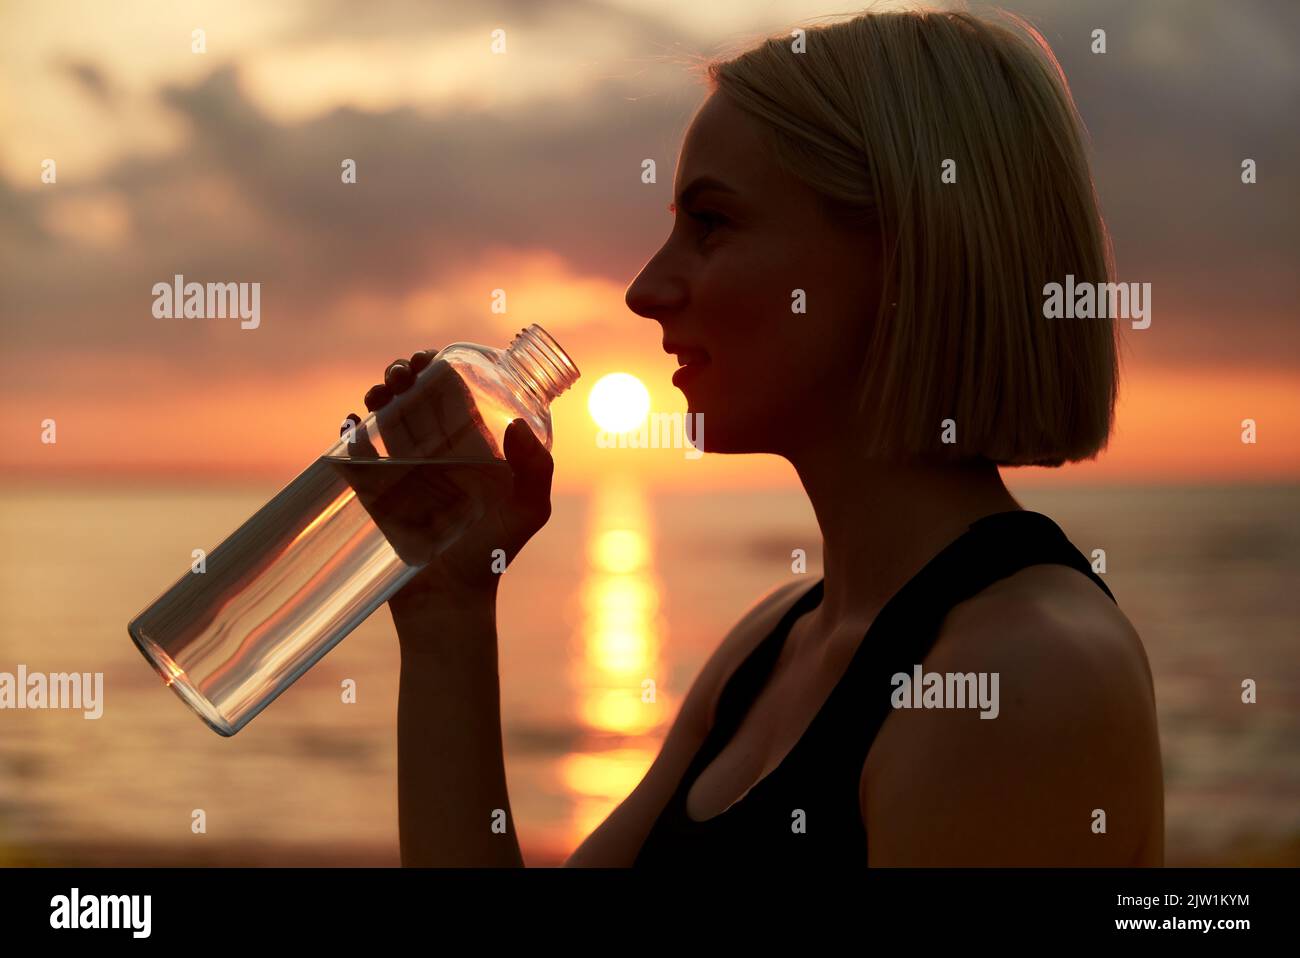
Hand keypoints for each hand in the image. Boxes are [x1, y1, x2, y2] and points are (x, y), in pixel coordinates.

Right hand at [339, 349, 554, 615]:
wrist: (445, 603)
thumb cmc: (492, 558)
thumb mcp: (527, 512)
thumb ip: (536, 471)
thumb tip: (518, 425)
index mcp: (476, 448)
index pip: (458, 394)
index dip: (444, 368)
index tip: (432, 358)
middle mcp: (441, 453)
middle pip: (417, 397)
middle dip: (405, 373)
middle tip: (402, 373)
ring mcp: (405, 470)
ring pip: (386, 416)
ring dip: (379, 393)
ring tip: (379, 392)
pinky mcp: (375, 490)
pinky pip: (358, 450)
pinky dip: (351, 429)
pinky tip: (352, 423)